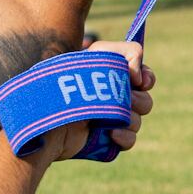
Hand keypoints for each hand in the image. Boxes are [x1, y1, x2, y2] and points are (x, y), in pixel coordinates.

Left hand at [30, 39, 152, 163]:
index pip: (145, 78)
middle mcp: (115, 99)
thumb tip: (141, 78)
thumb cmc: (67, 78)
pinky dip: (125, 137)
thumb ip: (127, 52)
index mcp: (114, 78)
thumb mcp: (96, 54)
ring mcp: (111, 121)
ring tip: (113, 117)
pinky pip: (129, 141)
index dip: (148, 78)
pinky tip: (112, 133)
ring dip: (131, 118)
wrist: (44, 110)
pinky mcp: (106, 141)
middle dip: (138, 99)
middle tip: (125, 97)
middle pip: (146, 101)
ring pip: (138, 121)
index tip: (139, 81)